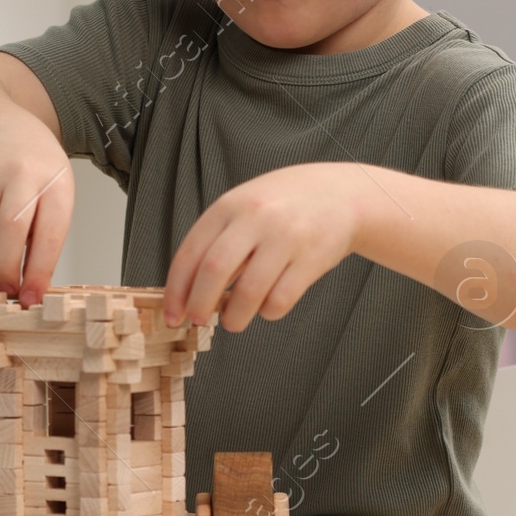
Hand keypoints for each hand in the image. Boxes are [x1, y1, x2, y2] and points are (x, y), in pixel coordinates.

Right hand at [0, 114, 73, 302]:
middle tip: (5, 295)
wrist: (6, 130)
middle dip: (6, 269)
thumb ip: (45, 238)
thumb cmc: (38, 174)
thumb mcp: (56, 197)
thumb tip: (30, 288)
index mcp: (55, 183)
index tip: (31, 298)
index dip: (39, 271)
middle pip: (10, 227)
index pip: (49, 232)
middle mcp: (20, 173)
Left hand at [162, 163, 361, 331]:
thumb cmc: (285, 204)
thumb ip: (218, 239)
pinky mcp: (310, 260)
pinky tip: (266, 306)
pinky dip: (267, 312)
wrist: (343, 194)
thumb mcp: (245, 205)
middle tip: (198, 321)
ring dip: (234, 318)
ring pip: (247, 293)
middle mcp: (256, 219)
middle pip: (213, 272)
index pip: (190, 253)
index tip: (172, 314)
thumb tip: (189, 290)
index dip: (176, 291)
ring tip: (233, 321)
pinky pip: (279, 300)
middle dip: (199, 305)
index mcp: (230, 205)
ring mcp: (285, 239)